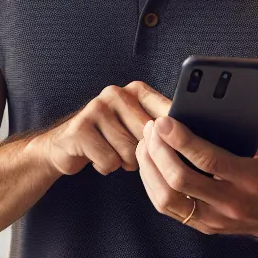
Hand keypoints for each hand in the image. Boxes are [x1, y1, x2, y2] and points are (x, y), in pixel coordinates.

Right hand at [32, 81, 172, 176]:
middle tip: (128, 151)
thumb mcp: (137, 129)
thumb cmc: (110, 139)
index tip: (172, 150)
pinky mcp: (80, 128)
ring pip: (130, 152)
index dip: (172, 138)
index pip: (167, 114)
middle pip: (150, 137)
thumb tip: (192, 139)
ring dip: (123, 162)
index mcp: (136, 90)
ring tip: (111, 152)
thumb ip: (162, 128)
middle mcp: (116, 93)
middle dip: (142, 153)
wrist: (65, 147)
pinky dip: (105, 167)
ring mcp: (96, 108)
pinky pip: (109, 161)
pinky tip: (96, 157)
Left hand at [136, 113, 257, 243]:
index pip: (209, 161)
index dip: (182, 140)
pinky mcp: (200, 226)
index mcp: (249, 181)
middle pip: (180, 179)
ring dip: (150, 168)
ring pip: (167, 197)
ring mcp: (211, 218)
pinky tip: (148, 163)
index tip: (164, 122)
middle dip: (159, 151)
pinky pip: (166, 207)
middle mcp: (228, 202)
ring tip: (145, 143)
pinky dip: (151, 184)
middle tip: (152, 128)